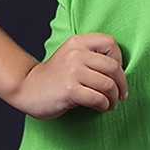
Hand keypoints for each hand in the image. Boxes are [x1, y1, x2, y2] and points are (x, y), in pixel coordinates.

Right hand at [12, 33, 128, 119]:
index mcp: (78, 42)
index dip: (119, 60)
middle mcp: (76, 53)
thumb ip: (92, 56)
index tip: (116, 75)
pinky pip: (98, 98)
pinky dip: (104, 105)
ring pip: (108, 84)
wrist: (27, 88)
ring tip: (110, 104)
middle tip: (121, 95)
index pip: (110, 44)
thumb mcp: (71, 56)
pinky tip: (100, 108)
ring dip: (114, 98)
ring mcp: (72, 71)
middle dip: (121, 84)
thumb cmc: (55, 76)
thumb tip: (120, 72)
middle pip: (113, 66)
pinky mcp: (69, 90)